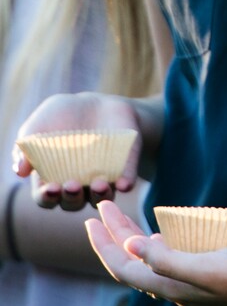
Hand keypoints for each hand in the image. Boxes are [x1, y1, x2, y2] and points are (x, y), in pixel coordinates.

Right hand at [14, 92, 143, 210]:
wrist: (95, 103)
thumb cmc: (60, 117)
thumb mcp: (39, 125)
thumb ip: (25, 146)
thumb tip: (20, 171)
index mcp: (52, 179)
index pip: (47, 197)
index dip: (47, 197)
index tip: (50, 188)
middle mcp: (77, 185)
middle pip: (73, 202)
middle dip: (72, 197)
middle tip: (72, 185)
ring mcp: (101, 178)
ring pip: (101, 197)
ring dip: (100, 195)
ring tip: (98, 185)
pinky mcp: (124, 167)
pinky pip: (126, 180)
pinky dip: (126, 183)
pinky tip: (125, 184)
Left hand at [86, 201, 226, 305]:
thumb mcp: (206, 267)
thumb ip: (168, 260)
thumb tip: (132, 246)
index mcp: (171, 287)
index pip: (125, 268)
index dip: (105, 245)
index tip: (92, 220)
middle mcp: (176, 287)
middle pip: (134, 262)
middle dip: (115, 235)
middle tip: (103, 207)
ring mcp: (190, 281)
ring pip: (149, 259)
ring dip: (132, 237)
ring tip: (121, 216)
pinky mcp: (204, 273)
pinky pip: (168, 258)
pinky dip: (155, 242)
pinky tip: (158, 231)